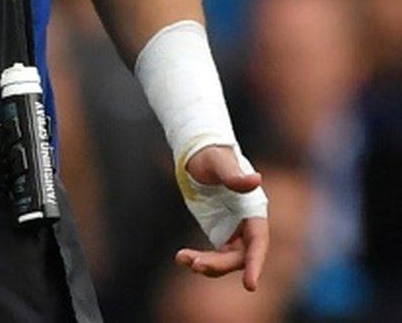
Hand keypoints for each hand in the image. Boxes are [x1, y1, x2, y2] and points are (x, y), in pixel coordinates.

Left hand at [175, 144, 268, 290]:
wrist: (197, 154)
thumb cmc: (211, 154)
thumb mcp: (220, 162)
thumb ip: (235, 175)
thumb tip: (256, 179)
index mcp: (253, 210)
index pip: (258, 242)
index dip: (256, 263)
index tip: (250, 285)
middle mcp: (246, 225)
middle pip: (239, 257)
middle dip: (219, 265)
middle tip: (196, 264)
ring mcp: (233, 232)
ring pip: (224, 261)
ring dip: (206, 265)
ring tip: (183, 258)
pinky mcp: (219, 235)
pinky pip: (212, 256)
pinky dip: (198, 260)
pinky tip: (181, 258)